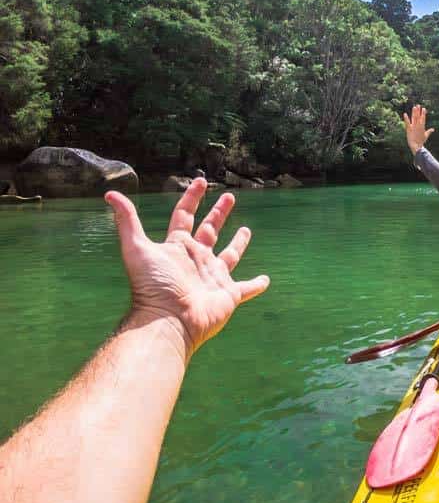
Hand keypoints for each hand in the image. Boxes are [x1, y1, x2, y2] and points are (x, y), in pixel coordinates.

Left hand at [105, 179, 269, 361]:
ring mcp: (212, 277)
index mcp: (178, 247)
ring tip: (246, 231)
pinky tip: (265, 280)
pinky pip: (246, 288)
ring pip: (229, 256)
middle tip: (229, 197)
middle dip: (218, 213)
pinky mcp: (228, 295)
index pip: (185, 216)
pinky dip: (256, 285)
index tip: (200, 182)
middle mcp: (196, 259)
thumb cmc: (153, 286)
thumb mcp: (137, 248)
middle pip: (210, 230)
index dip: (192, 198)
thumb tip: (110, 193)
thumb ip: (127, 221)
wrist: (169, 320)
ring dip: (238, 243)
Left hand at [403, 104, 434, 154]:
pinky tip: (405, 114)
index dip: (423, 113)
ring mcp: (413, 127)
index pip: (423, 118)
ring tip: (414, 107)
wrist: (416, 146)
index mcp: (422, 126)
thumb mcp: (426, 135)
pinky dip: (406, 118)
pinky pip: (407, 123)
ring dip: (414, 112)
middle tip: (418, 105)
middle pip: (418, 116)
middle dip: (418, 111)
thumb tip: (433, 129)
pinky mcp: (409, 129)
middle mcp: (418, 125)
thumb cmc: (421, 141)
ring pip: (414, 118)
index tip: (424, 108)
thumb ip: (429, 131)